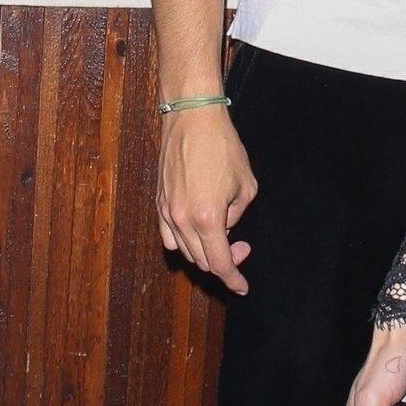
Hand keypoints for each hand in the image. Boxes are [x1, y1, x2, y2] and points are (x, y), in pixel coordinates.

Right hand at [156, 104, 256, 294]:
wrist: (192, 118)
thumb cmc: (222, 147)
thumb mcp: (246, 185)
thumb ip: (236, 215)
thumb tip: (226, 228)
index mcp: (207, 218)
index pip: (219, 262)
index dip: (233, 278)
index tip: (242, 287)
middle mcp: (182, 220)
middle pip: (201, 260)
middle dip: (224, 262)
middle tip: (242, 246)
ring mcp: (166, 212)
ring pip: (184, 251)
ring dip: (204, 252)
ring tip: (223, 235)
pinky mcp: (159, 202)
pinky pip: (169, 236)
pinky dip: (184, 242)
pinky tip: (198, 233)